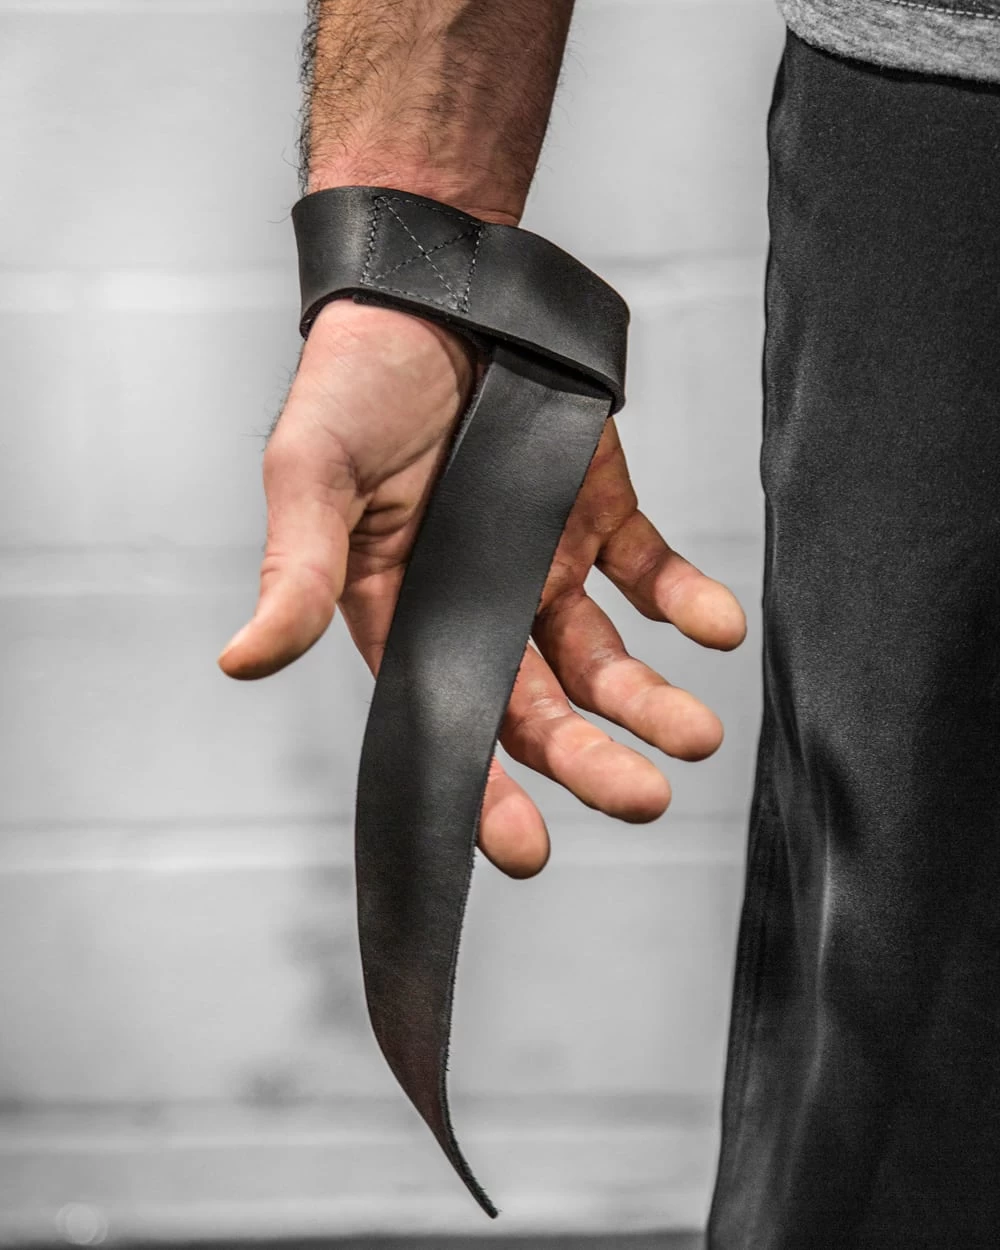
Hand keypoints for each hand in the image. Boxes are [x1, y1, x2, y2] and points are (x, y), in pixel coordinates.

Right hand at [218, 297, 746, 877]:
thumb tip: (243, 658)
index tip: (524, 849)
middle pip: (538, 706)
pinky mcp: (598, 514)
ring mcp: (544, 561)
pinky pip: (649, 572)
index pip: (443, 720)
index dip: (480, 789)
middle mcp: (480, 604)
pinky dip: (687, 600)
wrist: (433, 288)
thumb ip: (297, 568)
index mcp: (403, 612)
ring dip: (651, 701)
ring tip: (696, 736)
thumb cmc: (355, 380)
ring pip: (603, 656)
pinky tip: (716, 627)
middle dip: (587, 759)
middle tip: (642, 798)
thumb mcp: (314, 471)